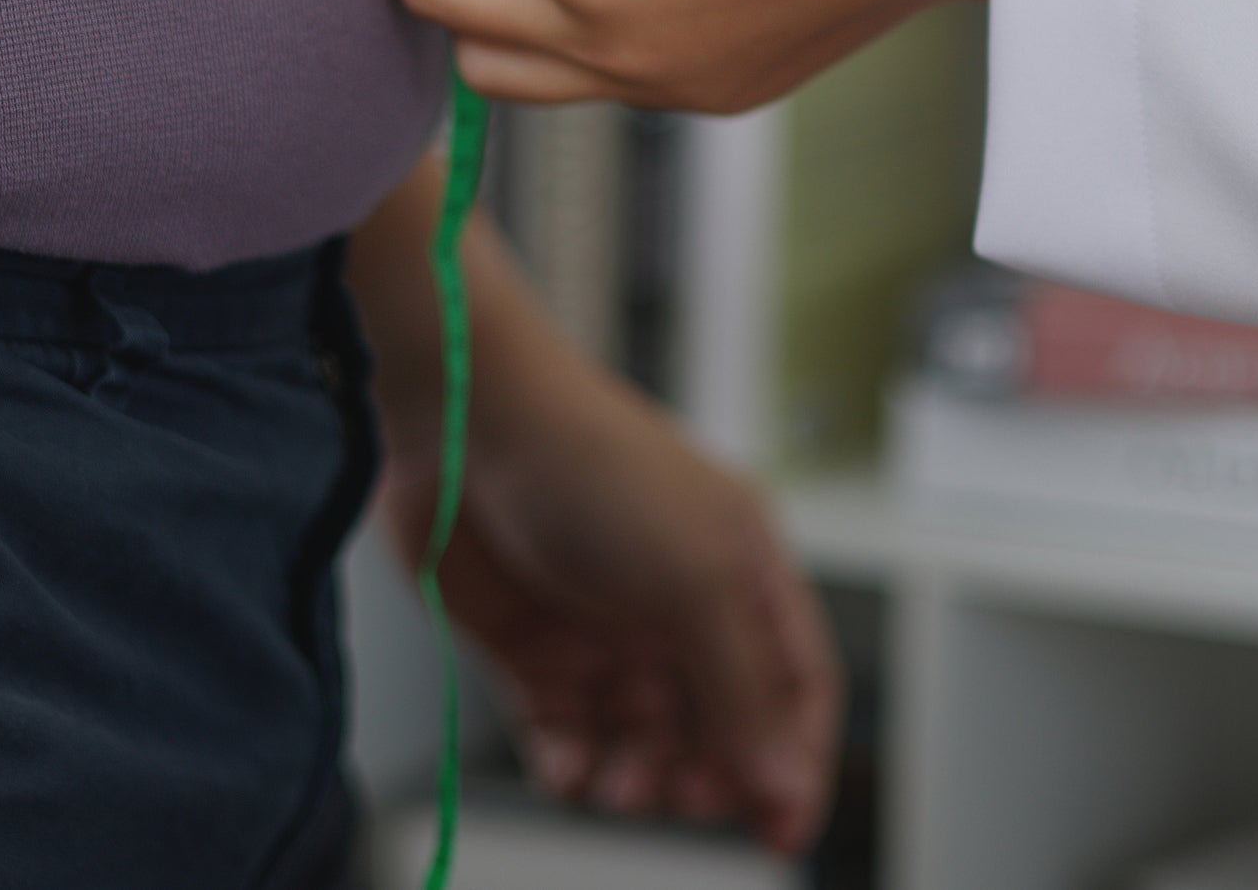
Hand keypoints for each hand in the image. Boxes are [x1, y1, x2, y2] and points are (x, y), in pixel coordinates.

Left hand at [346, 159, 842, 848]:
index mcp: (742, 573)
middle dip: (706, 776)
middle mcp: (679, 606)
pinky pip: (565, 733)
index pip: (793, 687)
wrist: (463, 422)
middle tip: (680, 797)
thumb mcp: (695, 579)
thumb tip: (784, 782)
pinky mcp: (531, 648)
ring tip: (617, 789)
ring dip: (637, 779)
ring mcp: (604, 629)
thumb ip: (741, 689)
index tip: (781, 835)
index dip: (795, 762)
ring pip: (642, 742)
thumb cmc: (595, 468)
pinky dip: (570, 764)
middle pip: (717, 727)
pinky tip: (567, 770)